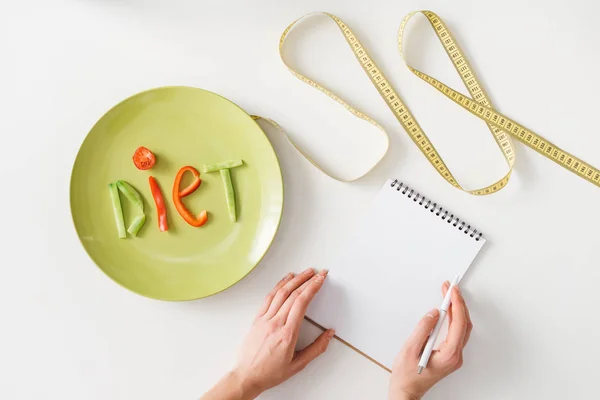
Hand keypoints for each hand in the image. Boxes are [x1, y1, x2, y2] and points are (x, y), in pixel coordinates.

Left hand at [201, 269, 333, 399]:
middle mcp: (275, 323)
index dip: (313, 287)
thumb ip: (317, 348)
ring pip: (280, 292)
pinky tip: (285, 280)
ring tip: (304, 272)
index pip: (302, 302)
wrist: (247, 376)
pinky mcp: (257, 319)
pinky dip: (278, 285)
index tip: (321, 279)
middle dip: (307, 280)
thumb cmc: (270, 373)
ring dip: (294, 279)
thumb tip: (329, 334)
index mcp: (287, 334)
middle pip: (293, 294)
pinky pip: (268, 297)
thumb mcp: (298, 364)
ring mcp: (264, 319)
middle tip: (317, 273)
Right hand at [389, 281, 472, 399]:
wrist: (406, 391)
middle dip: (458, 303)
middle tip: (450, 288)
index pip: (459, 324)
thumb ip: (423, 329)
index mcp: (449, 355)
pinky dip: (453, 319)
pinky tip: (447, 311)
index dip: (456, 304)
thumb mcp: (410, 349)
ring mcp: (454, 356)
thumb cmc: (407, 376)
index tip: (452, 291)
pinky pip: (457, 333)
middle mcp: (455, 356)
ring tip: (448, 295)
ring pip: (462, 328)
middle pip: (464, 324)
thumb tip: (433, 313)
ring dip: (456, 310)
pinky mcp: (450, 355)